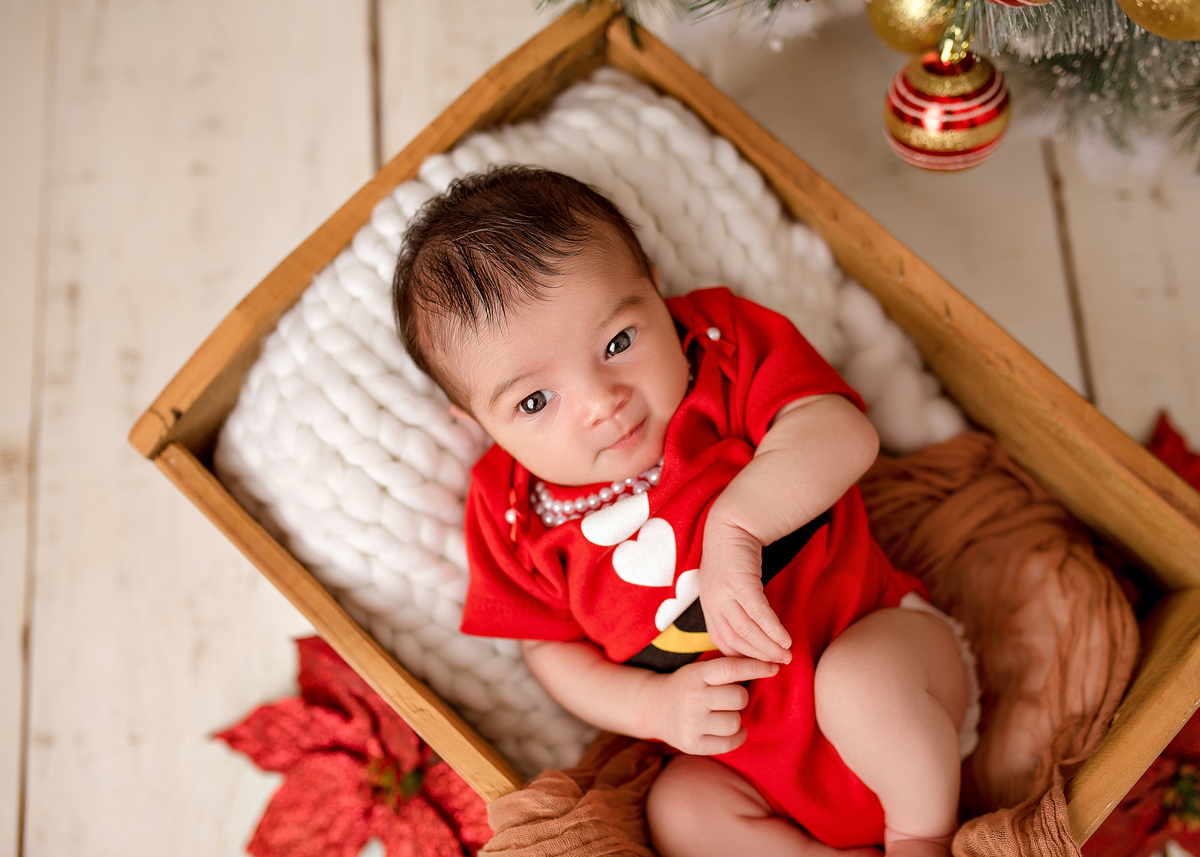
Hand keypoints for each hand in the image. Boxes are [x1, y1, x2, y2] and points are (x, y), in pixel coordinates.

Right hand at [644, 657, 778, 754]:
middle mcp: (693, 698)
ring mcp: (691, 723)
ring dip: (737, 718)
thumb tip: (767, 665)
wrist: (652, 707)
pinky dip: (737, 736)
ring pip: (735, 722)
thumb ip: (726, 669)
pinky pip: (728, 743)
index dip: (756, 667)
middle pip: (738, 697)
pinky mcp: (692, 744)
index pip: (731, 668)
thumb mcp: (699, 670)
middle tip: (732, 698)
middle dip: (741, 697)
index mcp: (695, 675)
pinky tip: (734, 730)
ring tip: (726, 713)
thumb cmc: (686, 686)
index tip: (774, 667)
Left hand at [699, 520, 792, 662]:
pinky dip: (773, 630)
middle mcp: (713, 602)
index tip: (758, 665)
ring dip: (768, 647)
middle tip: (778, 666)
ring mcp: (725, 594)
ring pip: (747, 631)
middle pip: (735, 641)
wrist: (732, 524)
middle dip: (758, 657)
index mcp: (708, 605)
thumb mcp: (725, 585)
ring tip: (786, 656)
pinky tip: (786, 639)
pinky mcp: (741, 584)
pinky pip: (758, 614)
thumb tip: (753, 631)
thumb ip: (733, 606)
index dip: (740, 657)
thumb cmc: (733, 556)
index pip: (722, 641)